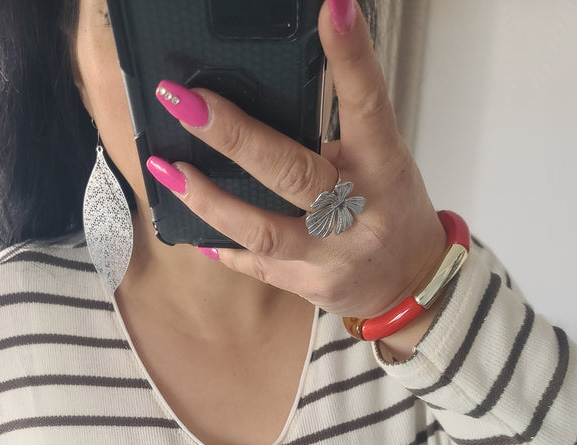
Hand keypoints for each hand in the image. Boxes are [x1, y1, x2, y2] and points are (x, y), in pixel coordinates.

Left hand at [148, 0, 446, 321]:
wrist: (409, 286)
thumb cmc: (388, 209)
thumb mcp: (380, 162)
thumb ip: (334, 134)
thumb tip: (262, 96)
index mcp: (382, 167)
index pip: (367, 106)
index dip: (350, 59)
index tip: (333, 10)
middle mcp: (358, 213)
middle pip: (292, 172)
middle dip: (234, 136)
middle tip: (185, 101)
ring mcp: (330, 256)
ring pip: (263, 229)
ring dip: (209, 199)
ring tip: (167, 167)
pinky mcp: (307, 285)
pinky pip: (255, 266)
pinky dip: (221, 243)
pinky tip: (188, 225)